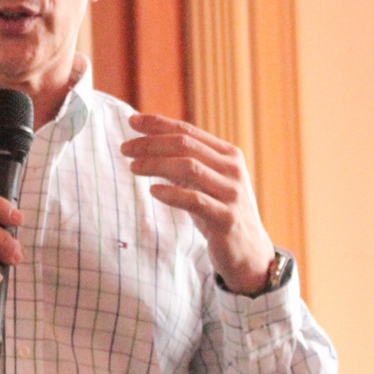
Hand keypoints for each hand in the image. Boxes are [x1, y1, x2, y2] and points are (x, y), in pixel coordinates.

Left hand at [120, 113, 274, 294]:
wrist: (249, 252)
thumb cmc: (220, 212)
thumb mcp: (203, 183)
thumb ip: (182, 164)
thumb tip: (145, 144)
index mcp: (228, 154)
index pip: (188, 131)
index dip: (158, 124)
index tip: (131, 121)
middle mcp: (232, 169)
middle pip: (186, 145)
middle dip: (151, 144)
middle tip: (124, 148)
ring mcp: (232, 193)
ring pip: (189, 168)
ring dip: (156, 164)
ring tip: (133, 167)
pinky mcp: (227, 218)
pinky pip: (196, 201)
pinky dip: (172, 193)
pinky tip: (153, 191)